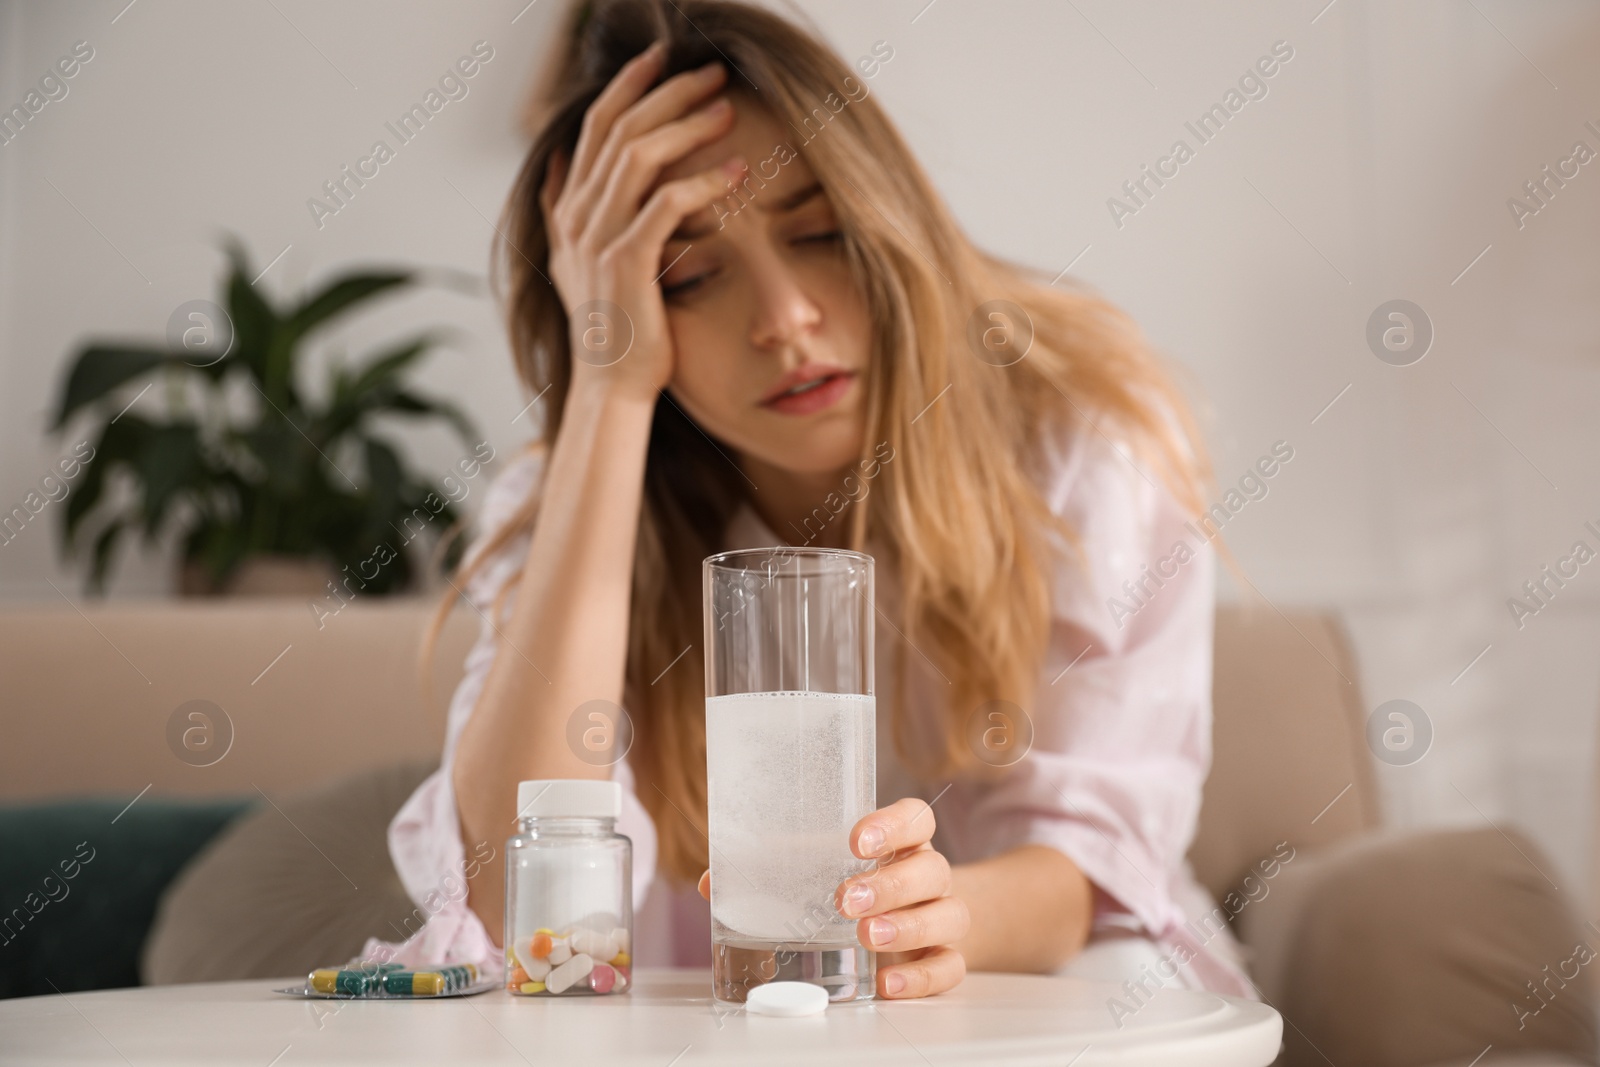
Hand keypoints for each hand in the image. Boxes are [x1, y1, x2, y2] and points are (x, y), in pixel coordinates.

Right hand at [540, 39, 748, 404]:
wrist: (611, 385)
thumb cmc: (612, 325)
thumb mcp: (575, 261)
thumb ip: (563, 208)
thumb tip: (560, 158)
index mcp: (569, 208)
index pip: (596, 124)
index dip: (629, 84)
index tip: (665, 57)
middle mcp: (577, 217)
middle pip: (619, 128)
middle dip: (668, 92)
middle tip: (713, 73)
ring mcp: (598, 239)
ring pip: (638, 155)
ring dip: (687, 126)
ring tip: (727, 112)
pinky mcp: (626, 264)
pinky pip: (664, 205)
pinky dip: (701, 182)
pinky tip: (733, 173)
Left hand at [695, 797, 969, 999]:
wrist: (907, 920)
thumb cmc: (851, 883)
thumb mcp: (816, 869)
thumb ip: (770, 868)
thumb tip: (714, 883)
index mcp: (901, 841)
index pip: (915, 818)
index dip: (892, 824)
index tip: (856, 839)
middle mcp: (927, 874)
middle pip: (930, 868)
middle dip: (888, 884)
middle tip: (844, 899)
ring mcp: (940, 916)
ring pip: (948, 915)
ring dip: (908, 926)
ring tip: (867, 937)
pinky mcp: (943, 958)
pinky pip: (949, 967)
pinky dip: (921, 978)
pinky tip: (887, 982)